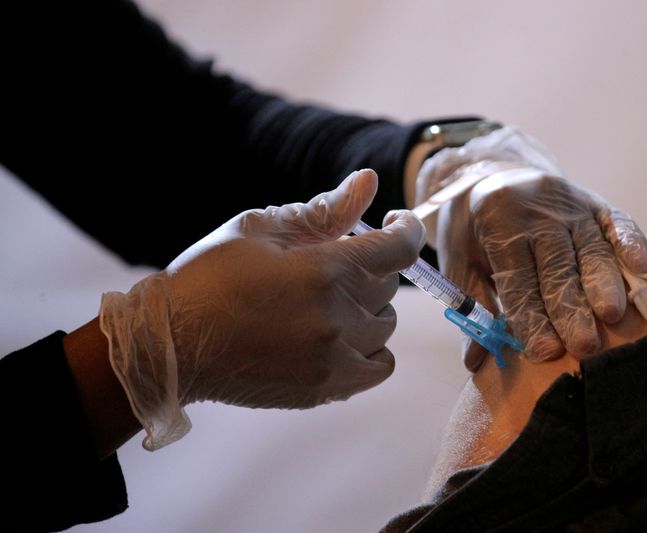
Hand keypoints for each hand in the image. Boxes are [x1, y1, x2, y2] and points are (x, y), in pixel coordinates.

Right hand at [100, 169, 424, 449]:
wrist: (174, 343)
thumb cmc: (210, 276)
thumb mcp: (260, 229)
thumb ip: (323, 210)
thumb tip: (368, 181)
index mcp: (322, 269)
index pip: (399, 246)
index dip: (406, 228)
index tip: (396, 222)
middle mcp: (336, 316)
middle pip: (390, 285)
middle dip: (370, 267)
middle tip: (333, 265)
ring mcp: (333, 357)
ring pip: (385, 324)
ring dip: (368, 307)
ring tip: (327, 303)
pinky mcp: (325, 387)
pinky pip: (380, 366)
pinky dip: (371, 348)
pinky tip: (343, 337)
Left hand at [417, 128, 646, 369]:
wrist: (488, 173)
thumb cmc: (472, 229)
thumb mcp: (459, 262)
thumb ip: (470, 307)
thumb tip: (474, 363)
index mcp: (498, 224)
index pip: (518, 277)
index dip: (531, 316)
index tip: (546, 352)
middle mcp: (538, 212)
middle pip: (557, 267)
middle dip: (571, 309)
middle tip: (583, 346)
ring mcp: (570, 204)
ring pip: (590, 247)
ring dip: (603, 283)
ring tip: (611, 316)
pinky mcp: (594, 202)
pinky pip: (617, 220)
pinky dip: (631, 241)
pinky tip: (641, 266)